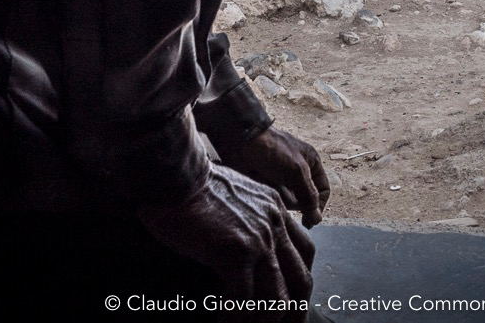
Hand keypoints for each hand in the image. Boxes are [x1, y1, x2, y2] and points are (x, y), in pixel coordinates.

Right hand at [138, 164, 314, 312]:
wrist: (178, 175)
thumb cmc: (197, 185)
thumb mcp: (239, 194)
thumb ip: (251, 216)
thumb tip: (246, 243)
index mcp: (277, 209)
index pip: (305, 250)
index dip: (302, 279)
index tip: (296, 298)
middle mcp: (274, 224)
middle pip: (301, 278)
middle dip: (296, 310)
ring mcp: (258, 240)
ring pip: (276, 297)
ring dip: (267, 320)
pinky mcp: (236, 253)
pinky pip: (243, 299)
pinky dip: (235, 316)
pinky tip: (224, 321)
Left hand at [215, 126, 330, 226]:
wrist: (242, 143)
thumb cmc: (273, 150)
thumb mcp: (297, 170)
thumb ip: (309, 195)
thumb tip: (317, 218)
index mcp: (311, 163)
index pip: (322, 190)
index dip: (318, 206)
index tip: (309, 222)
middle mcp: (298, 172)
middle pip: (303, 199)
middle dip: (293, 199)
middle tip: (282, 188)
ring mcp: (282, 179)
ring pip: (287, 201)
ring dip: (280, 196)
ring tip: (269, 183)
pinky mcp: (267, 184)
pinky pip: (274, 199)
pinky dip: (270, 196)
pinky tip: (262, 185)